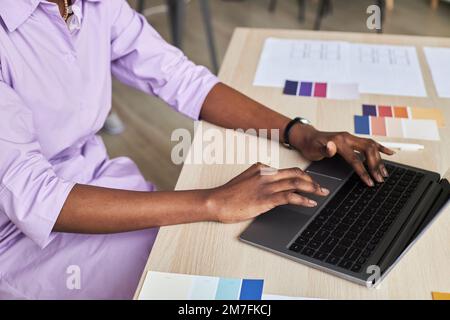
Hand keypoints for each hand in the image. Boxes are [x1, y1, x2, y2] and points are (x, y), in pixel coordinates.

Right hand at [206, 163, 329, 223]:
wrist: (216, 201)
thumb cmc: (228, 194)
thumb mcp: (245, 179)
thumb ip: (259, 178)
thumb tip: (272, 183)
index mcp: (262, 168)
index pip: (288, 170)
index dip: (303, 176)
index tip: (312, 182)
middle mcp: (266, 174)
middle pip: (296, 174)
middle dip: (313, 181)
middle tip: (323, 188)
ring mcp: (266, 186)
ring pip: (296, 183)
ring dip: (313, 188)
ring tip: (322, 194)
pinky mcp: (265, 199)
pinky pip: (289, 197)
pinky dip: (303, 200)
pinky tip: (310, 203)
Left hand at [290, 125, 394, 186]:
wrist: (307, 136)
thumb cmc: (310, 145)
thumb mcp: (314, 149)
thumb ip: (324, 150)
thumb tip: (331, 147)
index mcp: (340, 141)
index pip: (355, 158)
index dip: (363, 171)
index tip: (369, 181)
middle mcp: (348, 137)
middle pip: (368, 151)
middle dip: (375, 165)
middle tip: (379, 179)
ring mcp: (351, 137)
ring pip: (371, 147)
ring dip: (379, 159)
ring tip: (384, 172)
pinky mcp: (352, 139)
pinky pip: (369, 143)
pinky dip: (380, 148)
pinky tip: (389, 153)